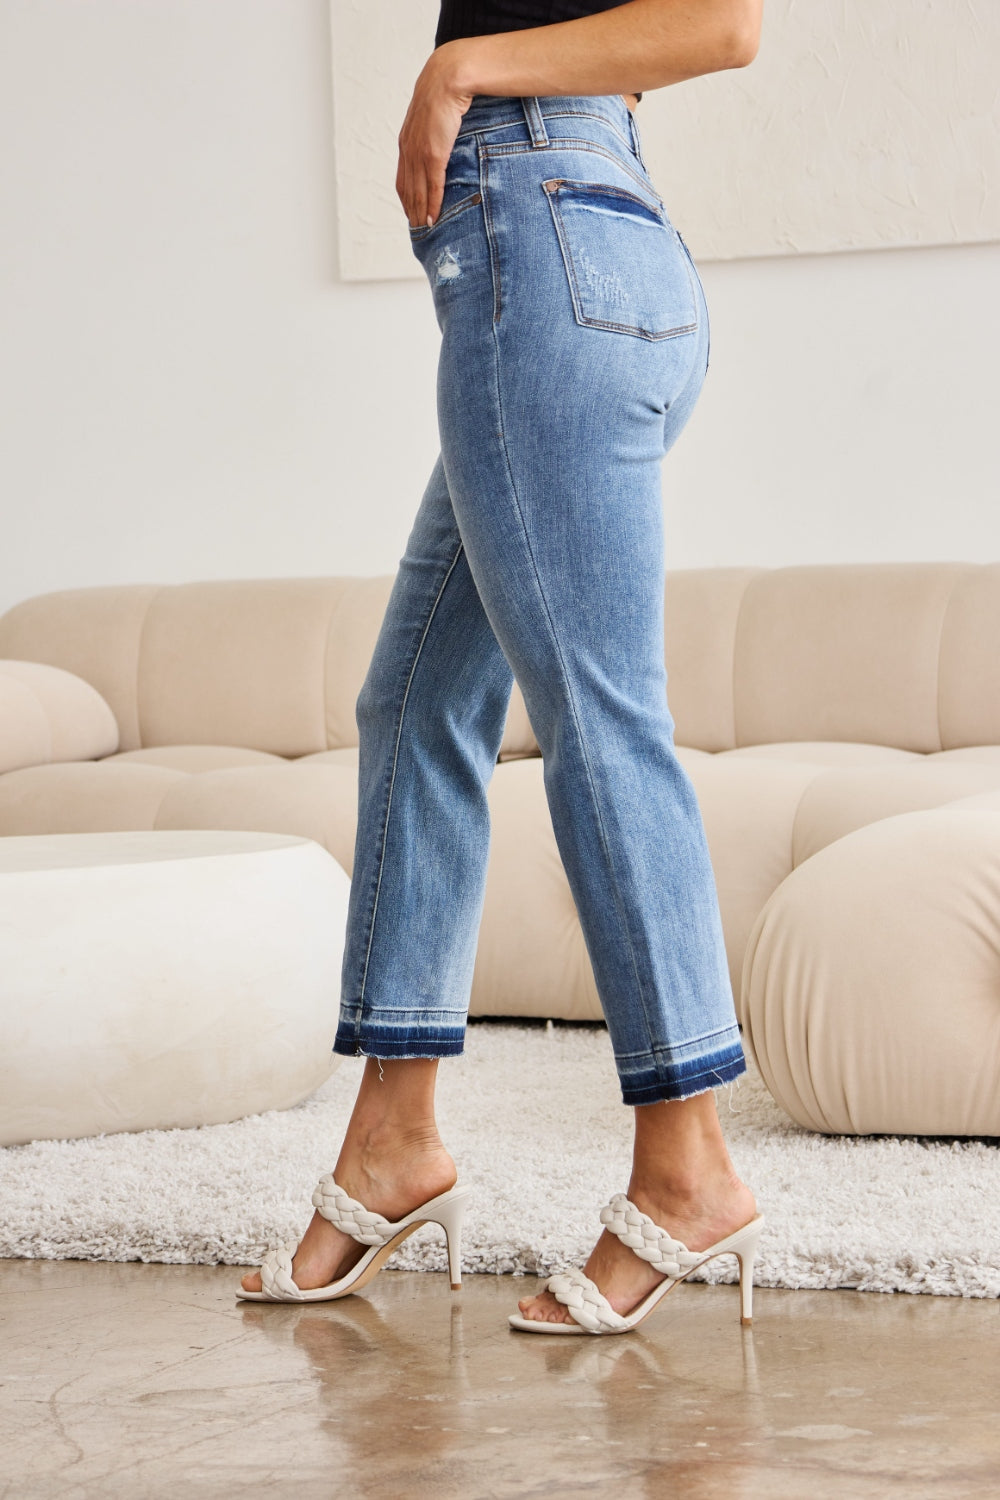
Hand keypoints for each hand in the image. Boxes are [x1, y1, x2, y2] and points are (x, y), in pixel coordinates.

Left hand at [396, 44, 475, 229]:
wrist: (447, 77)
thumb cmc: (445, 90)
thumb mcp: (435, 112)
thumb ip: (434, 129)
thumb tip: (443, 136)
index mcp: (407, 140)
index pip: (403, 177)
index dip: (407, 197)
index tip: (411, 212)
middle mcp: (409, 149)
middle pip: (407, 189)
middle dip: (412, 210)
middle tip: (417, 230)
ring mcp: (419, 153)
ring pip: (418, 192)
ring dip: (421, 213)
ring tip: (425, 230)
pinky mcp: (433, 154)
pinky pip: (432, 186)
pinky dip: (432, 205)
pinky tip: (434, 218)